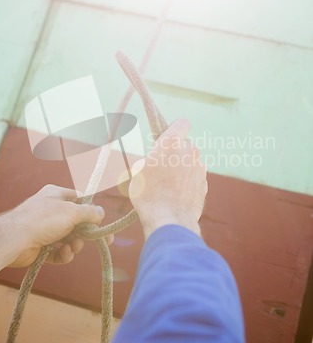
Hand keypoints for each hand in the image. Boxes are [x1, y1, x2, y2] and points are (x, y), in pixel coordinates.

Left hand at [9, 185, 106, 266]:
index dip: (91, 210)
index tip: (101, 221)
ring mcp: (44, 229)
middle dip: (85, 232)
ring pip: (68, 238)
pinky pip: (57, 251)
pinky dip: (64, 254)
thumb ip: (89, 212)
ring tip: (73, 247)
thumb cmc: (43, 219)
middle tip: (103, 240)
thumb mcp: (72, 211)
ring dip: (75, 244)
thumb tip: (101, 212)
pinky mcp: (40, 247)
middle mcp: (50, 210)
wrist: (15, 239)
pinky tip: (65, 253)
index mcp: (56, 194)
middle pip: (76, 222)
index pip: (79, 199)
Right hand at [129, 119, 206, 238]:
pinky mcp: (204, 183)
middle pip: (185, 143)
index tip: (166, 139)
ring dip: (182, 167)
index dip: (175, 128)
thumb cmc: (148, 194)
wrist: (169, 220)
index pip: (182, 122)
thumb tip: (152, 162)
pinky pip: (194, 176)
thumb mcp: (138, 172)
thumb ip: (149, 159)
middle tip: (162, 166)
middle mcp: (189, 151)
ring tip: (168, 184)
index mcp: (171, 142)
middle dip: (176, 151)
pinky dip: (188, 181)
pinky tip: (176, 194)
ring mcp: (199, 167)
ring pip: (190, 160)